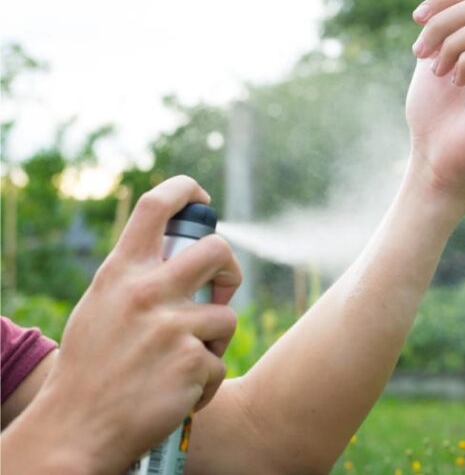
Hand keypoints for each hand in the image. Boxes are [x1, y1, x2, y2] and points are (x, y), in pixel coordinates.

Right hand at [14, 176, 240, 471]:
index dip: (186, 191)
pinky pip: (220, 362)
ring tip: (184, 361)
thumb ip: (137, 279)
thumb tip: (181, 255)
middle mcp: (147, 291)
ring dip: (215, 340)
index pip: (156, 206)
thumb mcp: (101, 306)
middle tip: (222, 292)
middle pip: (219, 250)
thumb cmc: (91, 368)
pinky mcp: (192, 361)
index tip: (201, 198)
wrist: (76, 429)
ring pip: (227, 315)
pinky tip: (178, 392)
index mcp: (121, 273)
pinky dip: (205, 381)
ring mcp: (172, 325)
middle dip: (230, 271)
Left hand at [406, 0, 464, 199]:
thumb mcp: (431, 58)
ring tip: (435, 70)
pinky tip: (454, 82)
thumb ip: (442, 26)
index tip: (416, 19)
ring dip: (452, 43)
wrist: (435, 158)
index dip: (445, 0)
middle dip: (443, 23)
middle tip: (419, 52)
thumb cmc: (434, 115)